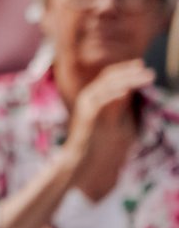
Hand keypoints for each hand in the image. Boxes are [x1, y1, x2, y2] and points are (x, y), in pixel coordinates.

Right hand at [65, 59, 153, 198]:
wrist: (79, 161)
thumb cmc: (97, 144)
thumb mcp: (112, 121)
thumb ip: (119, 106)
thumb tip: (132, 93)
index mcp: (94, 96)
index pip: (110, 76)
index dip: (126, 70)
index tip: (142, 66)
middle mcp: (89, 97)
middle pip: (109, 77)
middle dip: (130, 72)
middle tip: (149, 71)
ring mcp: (86, 106)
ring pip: (106, 86)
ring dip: (127, 80)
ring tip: (145, 77)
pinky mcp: (86, 117)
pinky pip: (100, 102)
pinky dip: (112, 94)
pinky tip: (126, 91)